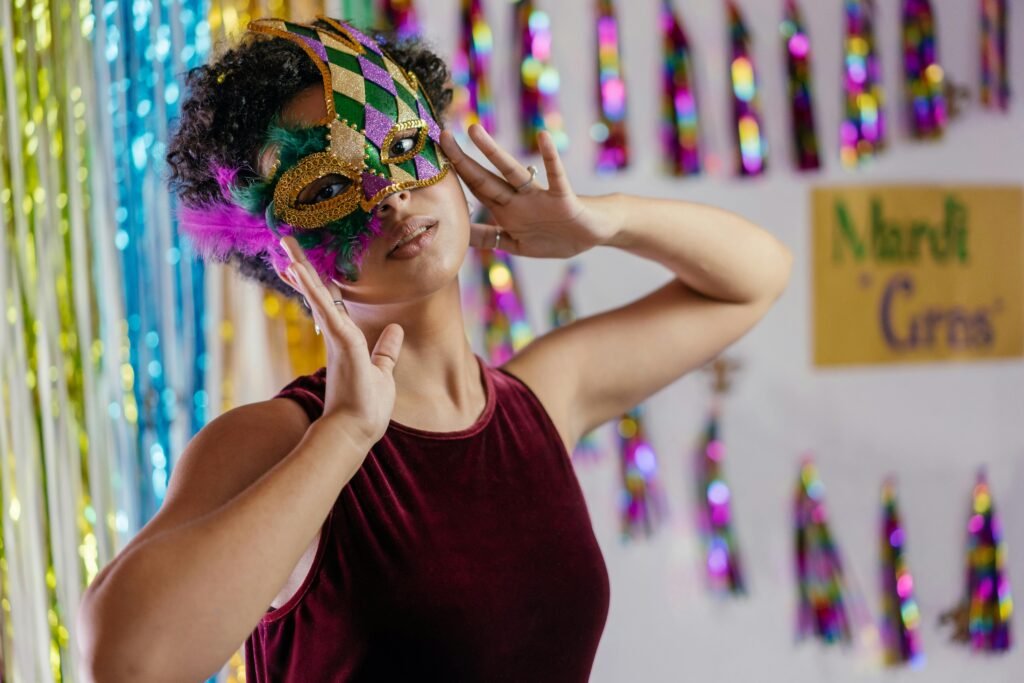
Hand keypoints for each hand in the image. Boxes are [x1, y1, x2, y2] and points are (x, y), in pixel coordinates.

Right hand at [279, 236, 403, 445]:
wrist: (355, 432)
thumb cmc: (366, 407)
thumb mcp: (382, 371)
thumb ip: (386, 350)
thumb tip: (396, 330)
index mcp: (344, 340)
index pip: (327, 303)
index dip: (315, 283)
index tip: (300, 266)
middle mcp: (335, 335)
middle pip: (316, 293)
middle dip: (302, 268)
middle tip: (285, 243)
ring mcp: (335, 338)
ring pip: (316, 294)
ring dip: (301, 268)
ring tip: (285, 243)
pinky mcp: (340, 342)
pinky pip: (324, 308)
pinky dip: (312, 288)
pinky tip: (297, 268)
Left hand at [439, 125, 617, 257]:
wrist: (593, 234)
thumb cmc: (555, 235)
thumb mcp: (517, 244)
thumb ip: (490, 239)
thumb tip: (461, 237)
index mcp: (506, 211)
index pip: (475, 190)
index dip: (455, 176)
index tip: (434, 158)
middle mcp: (519, 199)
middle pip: (485, 178)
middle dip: (462, 160)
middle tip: (442, 136)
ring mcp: (539, 197)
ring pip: (512, 171)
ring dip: (493, 152)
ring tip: (474, 131)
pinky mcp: (562, 198)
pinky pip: (556, 176)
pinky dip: (551, 158)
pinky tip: (543, 138)